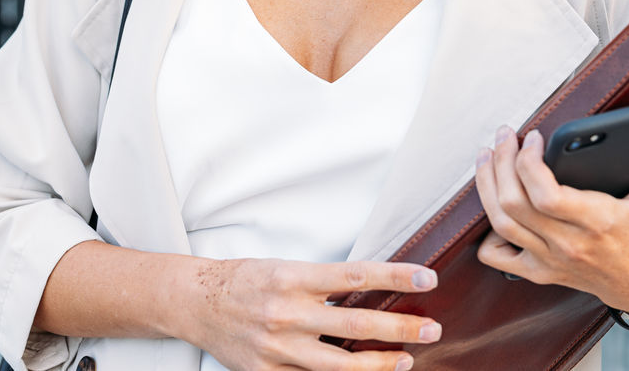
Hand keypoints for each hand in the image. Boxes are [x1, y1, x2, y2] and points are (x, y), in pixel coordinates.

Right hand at [184, 257, 441, 370]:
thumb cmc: (247, 279)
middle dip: (399, 328)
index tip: (428, 277)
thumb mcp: (286, 268)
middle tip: (432, 329)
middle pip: (356, 321)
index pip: (356, 274)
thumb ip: (324, 283)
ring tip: (406, 361)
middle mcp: (288, 311)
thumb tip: (373, 291)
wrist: (197, 302)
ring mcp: (278, 347)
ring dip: (378, 364)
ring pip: (339, 363)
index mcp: (294, 276)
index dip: (395, 275)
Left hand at [473, 97, 628, 315]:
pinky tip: (494, 203)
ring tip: (488, 156)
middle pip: (514, 203)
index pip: (546, 195)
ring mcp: (551, 260)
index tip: (532, 136)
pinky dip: (487, 231)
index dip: (528, 161)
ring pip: (500, 223)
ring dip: (486, 186)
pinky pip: (497, 255)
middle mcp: (569, 244)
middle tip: (504, 135)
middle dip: (501, 161)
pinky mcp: (540, 272)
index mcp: (598, 221)